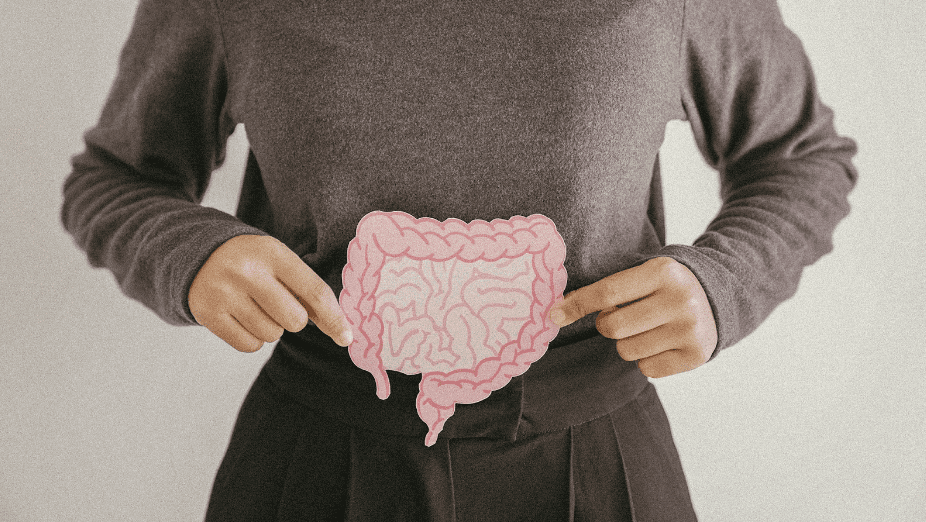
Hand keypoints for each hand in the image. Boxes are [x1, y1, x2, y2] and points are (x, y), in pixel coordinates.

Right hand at [188, 234, 352, 351]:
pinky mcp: (208, 314)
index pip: (314, 291)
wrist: (200, 255)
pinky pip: (250, 345)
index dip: (334, 318)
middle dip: (294, 319)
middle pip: (295, 320)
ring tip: (256, 306)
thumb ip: (306, 289)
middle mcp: (247, 271)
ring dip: (272, 327)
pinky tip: (243, 318)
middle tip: (279, 304)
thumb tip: (338, 329)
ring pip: (272, 335)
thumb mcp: (279, 261)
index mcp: (272, 252)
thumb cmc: (253, 262)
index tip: (346, 337)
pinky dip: (253, 338)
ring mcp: (225, 293)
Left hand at [548, 257, 716, 377]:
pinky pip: (647, 369)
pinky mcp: (697, 355)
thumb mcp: (644, 273)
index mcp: (662, 271)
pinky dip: (647, 360)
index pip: (607, 292)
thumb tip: (559, 309)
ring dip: (628, 343)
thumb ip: (608, 288)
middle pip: (613, 327)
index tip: (553, 315)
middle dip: (607, 325)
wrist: (718, 296)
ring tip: (647, 328)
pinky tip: (663, 343)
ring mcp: (690, 329)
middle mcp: (680, 299)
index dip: (577, 305)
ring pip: (627, 350)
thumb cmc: (665, 286)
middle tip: (622, 317)